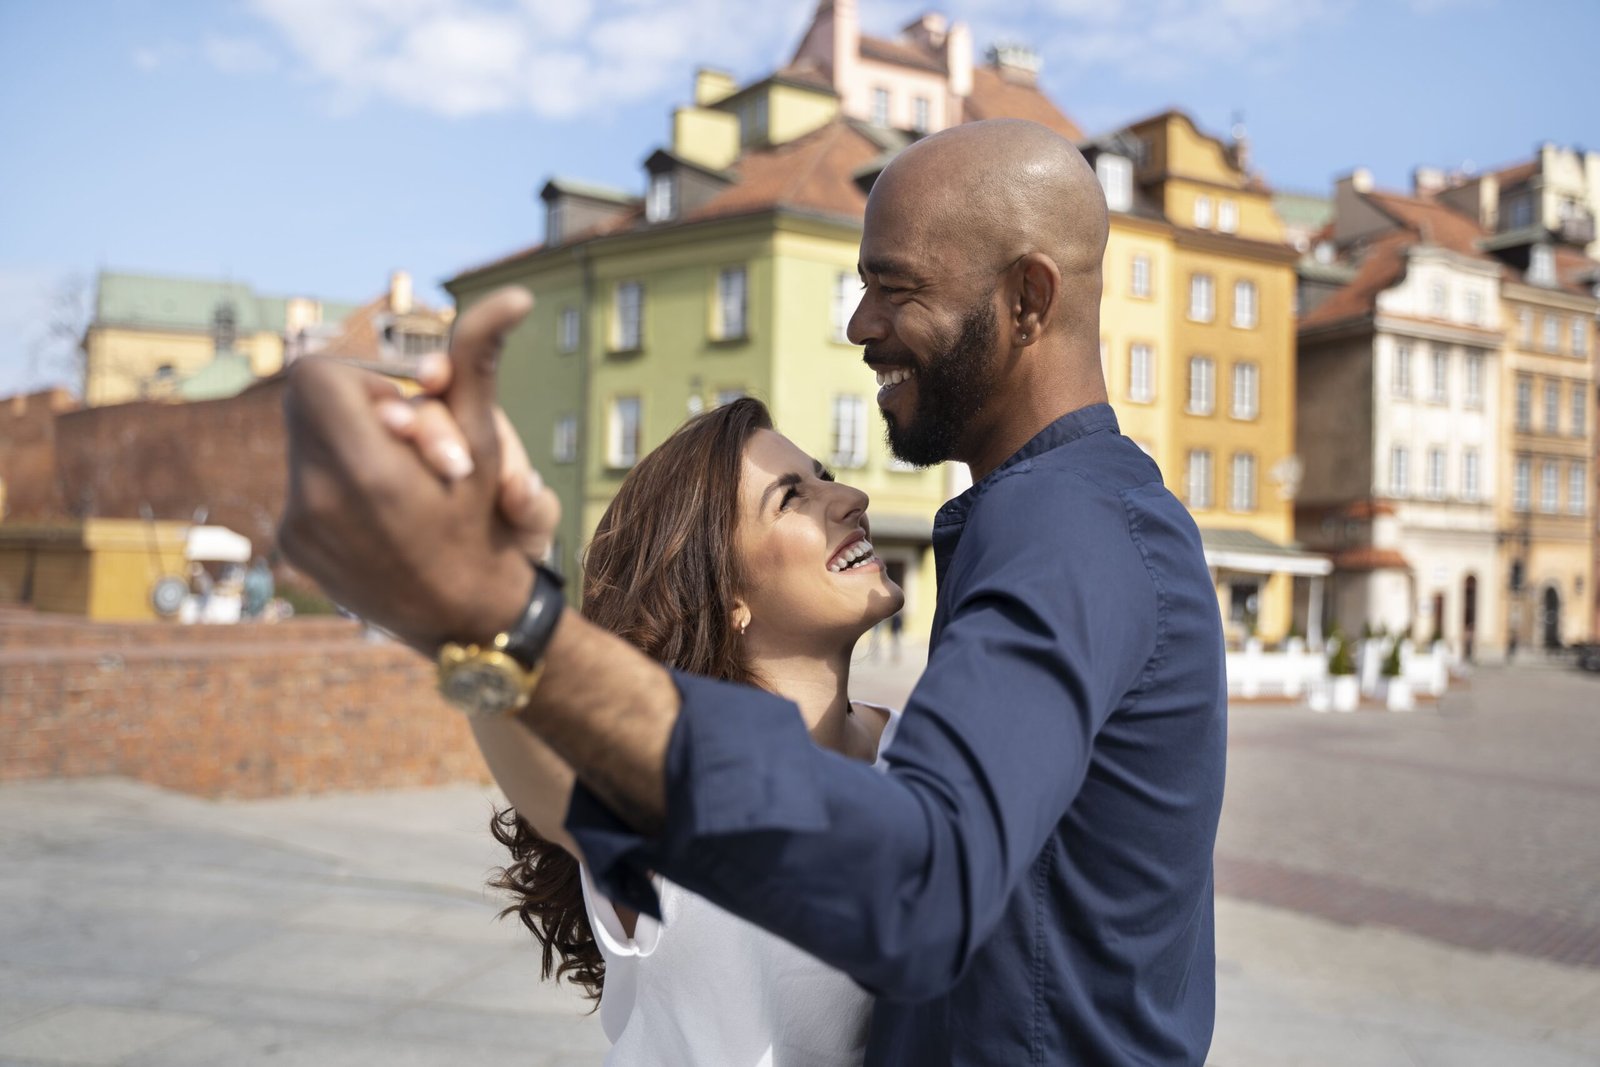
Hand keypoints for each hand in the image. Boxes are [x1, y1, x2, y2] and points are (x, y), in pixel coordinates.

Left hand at [277, 287, 543, 649]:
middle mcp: (318, 499)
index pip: (314, 375)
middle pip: (305, 406)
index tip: (400, 410)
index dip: (360, 379)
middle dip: (353, 410)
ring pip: (302, 445)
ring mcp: (299, 528)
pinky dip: (335, 487)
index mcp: (366, 468)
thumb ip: (479, 361)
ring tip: (395, 479)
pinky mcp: (292, 550)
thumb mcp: (488, 442)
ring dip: (345, 446)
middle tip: (401, 438)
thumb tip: (514, 295)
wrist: (469, 625)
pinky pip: (299, 488)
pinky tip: (378, 514)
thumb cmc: (488, 527)